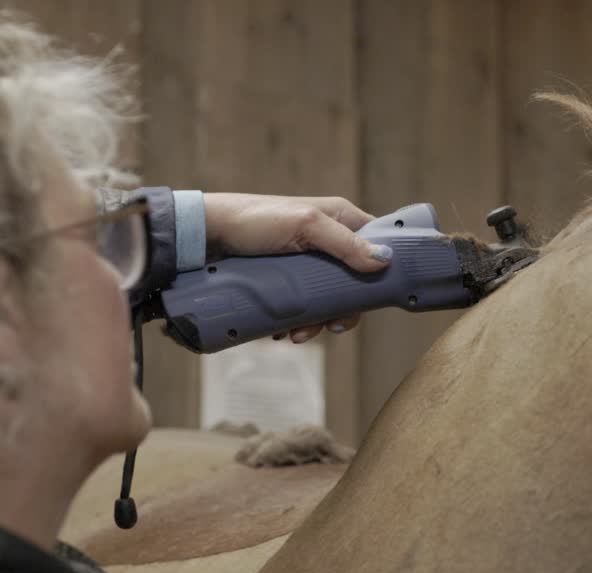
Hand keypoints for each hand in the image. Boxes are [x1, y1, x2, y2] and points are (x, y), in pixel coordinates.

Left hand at [202, 193, 388, 343]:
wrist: (207, 236)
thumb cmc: (255, 219)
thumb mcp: (305, 226)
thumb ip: (344, 243)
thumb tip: (384, 262)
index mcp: (340, 218)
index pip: (378, 244)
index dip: (383, 271)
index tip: (373, 298)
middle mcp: (329, 240)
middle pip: (356, 282)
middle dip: (344, 310)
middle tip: (331, 326)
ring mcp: (309, 263)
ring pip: (330, 299)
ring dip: (318, 322)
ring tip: (297, 335)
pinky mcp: (289, 280)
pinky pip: (306, 306)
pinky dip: (299, 322)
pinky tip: (285, 331)